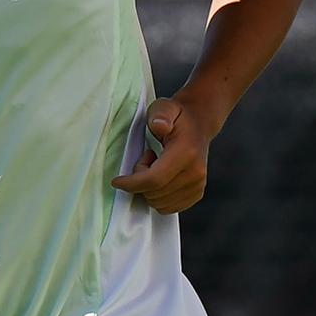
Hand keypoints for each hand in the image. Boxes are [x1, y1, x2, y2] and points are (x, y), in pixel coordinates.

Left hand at [112, 94, 217, 213]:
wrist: (199, 124)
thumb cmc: (176, 116)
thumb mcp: (164, 108)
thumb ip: (160, 115)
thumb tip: (159, 126)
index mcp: (186, 153)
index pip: (155, 179)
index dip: (132, 184)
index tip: (116, 181)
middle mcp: (195, 173)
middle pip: (155, 193)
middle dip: (140, 182)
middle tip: (145, 160)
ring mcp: (198, 185)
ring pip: (160, 203)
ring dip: (149, 189)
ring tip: (155, 167)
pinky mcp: (197, 193)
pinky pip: (169, 208)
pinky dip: (158, 197)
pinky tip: (162, 178)